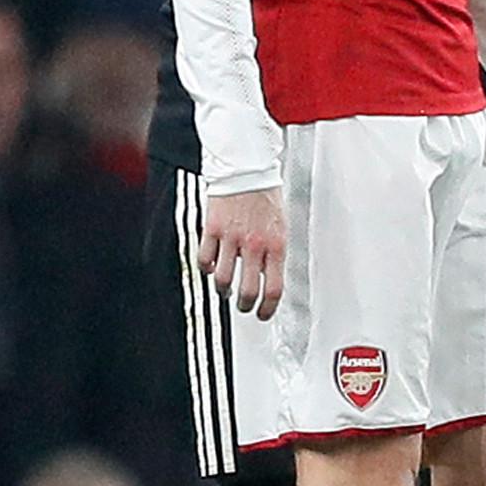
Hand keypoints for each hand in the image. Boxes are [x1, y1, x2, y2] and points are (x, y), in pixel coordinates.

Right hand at [196, 188, 287, 318]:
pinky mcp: (212, 230)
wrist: (248, 170)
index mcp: (276, 245)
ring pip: (222, 279)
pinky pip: (204, 260)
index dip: (268, 307)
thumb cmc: (266, 197)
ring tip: (226, 289)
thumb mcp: (281, 227)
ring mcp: (232, 238)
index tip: (263, 314)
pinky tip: (211, 266)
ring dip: (223, 290)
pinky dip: (206, 268)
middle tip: (243, 306)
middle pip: (247, 290)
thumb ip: (274, 253)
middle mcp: (255, 245)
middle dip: (245, 305)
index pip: (274, 288)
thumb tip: (268, 278)